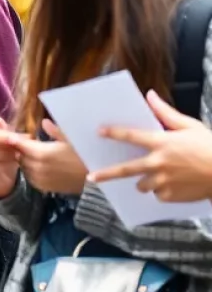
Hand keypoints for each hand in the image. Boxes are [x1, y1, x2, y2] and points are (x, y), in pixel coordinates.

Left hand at [14, 119, 87, 195]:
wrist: (94, 180)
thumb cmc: (83, 156)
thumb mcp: (71, 140)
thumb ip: (55, 131)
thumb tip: (44, 122)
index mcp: (42, 153)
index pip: (20, 144)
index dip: (16, 139)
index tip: (16, 135)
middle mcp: (37, 167)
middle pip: (20, 155)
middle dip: (21, 149)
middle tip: (28, 143)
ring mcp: (40, 179)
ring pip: (23, 166)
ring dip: (25, 160)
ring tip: (34, 154)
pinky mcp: (43, 187)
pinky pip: (30, 177)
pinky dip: (30, 170)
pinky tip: (38, 165)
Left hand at [89, 90, 211, 201]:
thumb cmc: (210, 146)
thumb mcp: (189, 125)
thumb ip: (166, 112)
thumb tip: (149, 95)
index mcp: (161, 142)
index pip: (130, 136)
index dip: (113, 133)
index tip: (99, 132)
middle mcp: (158, 163)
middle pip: (125, 170)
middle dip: (106, 174)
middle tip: (91, 177)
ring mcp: (164, 181)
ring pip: (142, 185)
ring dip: (143, 181)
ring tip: (151, 176)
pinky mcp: (172, 196)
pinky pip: (158, 195)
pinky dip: (161, 191)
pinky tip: (172, 184)